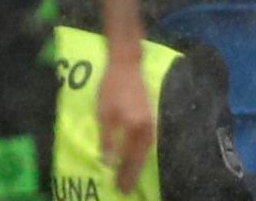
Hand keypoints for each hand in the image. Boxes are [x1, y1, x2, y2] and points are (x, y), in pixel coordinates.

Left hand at [98, 54, 153, 193]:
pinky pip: (147, 144)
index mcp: (135, 128)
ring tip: (130, 178)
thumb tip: (108, 161)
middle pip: (140, 158)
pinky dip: (142, 154)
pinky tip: (137, 159)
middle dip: (132, 174)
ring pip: (145, 152)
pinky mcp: (151, 120)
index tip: (120, 187)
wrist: (127, 67)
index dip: (125, 174)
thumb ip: (107, 138)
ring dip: (138, 166)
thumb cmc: (111, 88)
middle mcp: (148, 130)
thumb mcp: (104, 113)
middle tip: (125, 189)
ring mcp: (152, 125)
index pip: (130, 158)